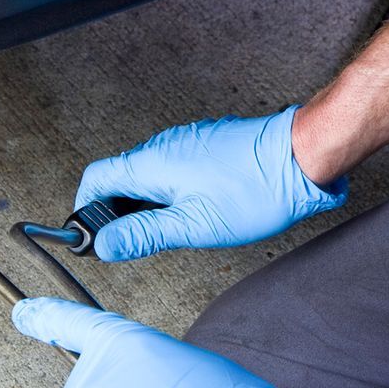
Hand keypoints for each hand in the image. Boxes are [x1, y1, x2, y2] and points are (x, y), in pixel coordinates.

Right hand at [75, 106, 347, 260]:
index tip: (93, 236)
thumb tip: (104, 245)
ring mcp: (187, 141)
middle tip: (133, 243)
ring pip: (150, 173)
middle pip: (120, 177)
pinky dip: (172, 191)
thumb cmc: (255, 190)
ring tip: (170, 231)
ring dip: (148, 203)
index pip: (95, 179)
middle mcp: (164, 146)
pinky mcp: (208, 144)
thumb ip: (144, 235)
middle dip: (118, 212)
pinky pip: (175, 167)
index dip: (86, 210)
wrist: (302, 157)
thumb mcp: (193, 226)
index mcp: (151, 163)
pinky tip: (196, 211)